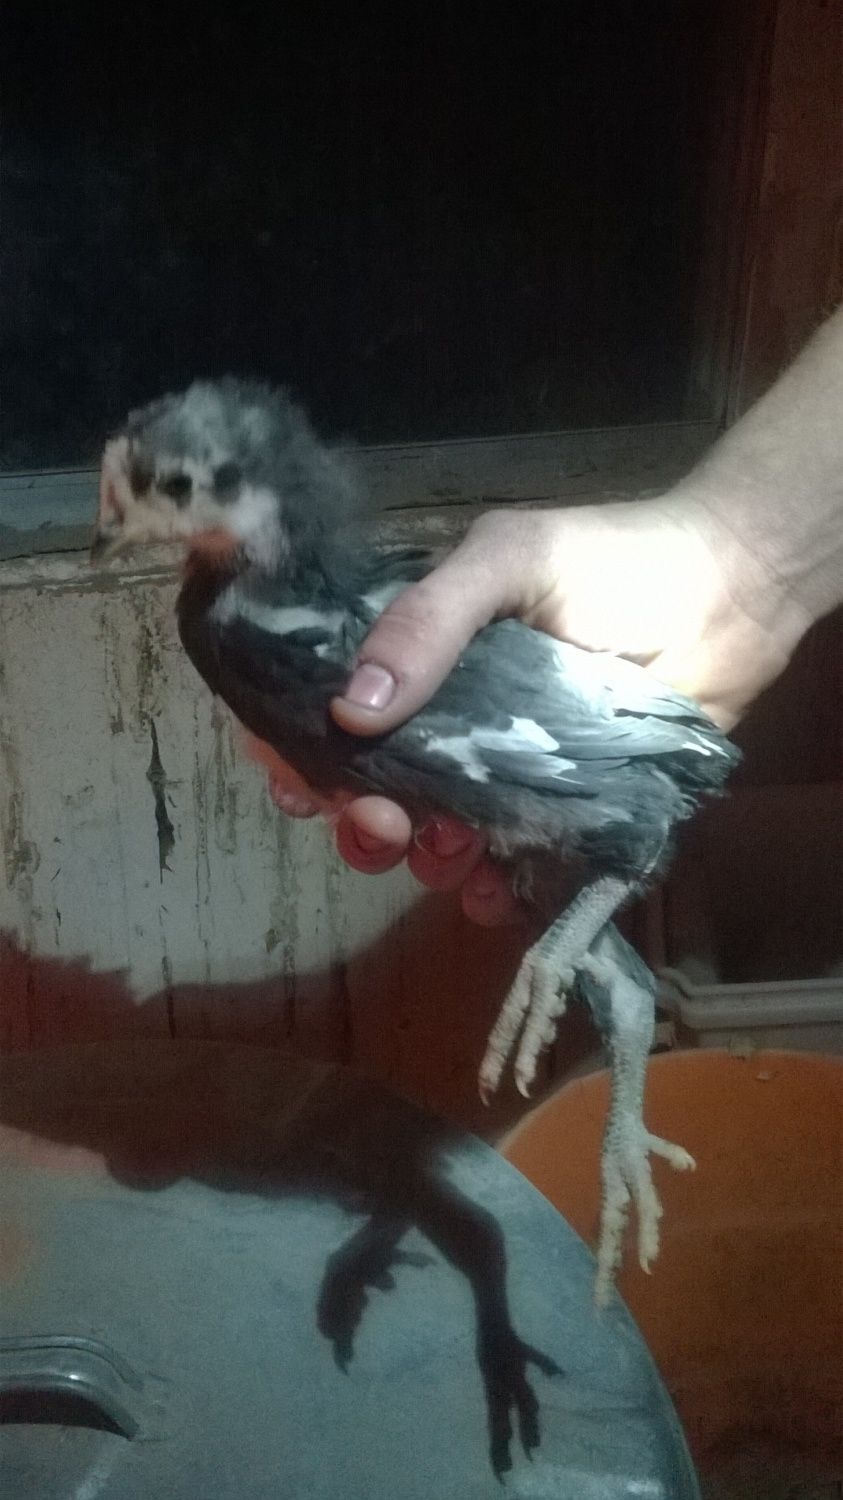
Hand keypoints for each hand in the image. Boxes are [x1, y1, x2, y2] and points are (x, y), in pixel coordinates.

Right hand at [263, 489, 797, 921]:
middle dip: (360, 820)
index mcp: (416, 654)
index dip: (298, 749)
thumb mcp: (506, 561)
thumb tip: (351, 711)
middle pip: (369, 790)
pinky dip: (490, 892)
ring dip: (423, 859)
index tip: (295, 783)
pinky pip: (509, 867)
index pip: (328, 708)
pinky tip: (492, 894)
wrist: (731, 593)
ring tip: (452, 847)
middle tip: (385, 824)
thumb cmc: (612, 560)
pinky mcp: (561, 812)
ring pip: (431, 837)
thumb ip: (425, 623)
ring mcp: (504, 770)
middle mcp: (448, 718)